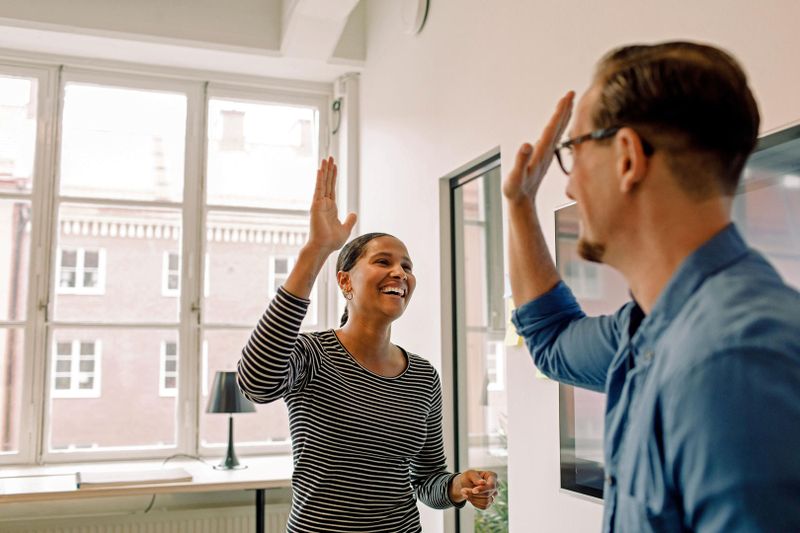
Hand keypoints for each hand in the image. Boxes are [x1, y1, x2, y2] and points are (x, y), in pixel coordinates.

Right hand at [307, 156, 356, 253]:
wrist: (323, 247)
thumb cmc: (331, 241)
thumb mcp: (345, 229)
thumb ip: (349, 220)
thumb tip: (354, 213)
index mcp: (330, 208)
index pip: (332, 188)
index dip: (333, 177)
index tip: (334, 166)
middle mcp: (324, 204)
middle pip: (328, 183)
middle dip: (329, 170)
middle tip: (330, 157)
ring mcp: (319, 204)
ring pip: (323, 183)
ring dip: (324, 171)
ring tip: (326, 159)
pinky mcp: (316, 206)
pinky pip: (318, 190)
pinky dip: (320, 180)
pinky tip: (321, 170)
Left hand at [450, 470, 497, 509]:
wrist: (465, 484)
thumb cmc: (469, 477)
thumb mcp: (470, 474)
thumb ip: (476, 477)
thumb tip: (483, 483)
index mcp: (492, 476)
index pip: (491, 485)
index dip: (482, 489)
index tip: (473, 491)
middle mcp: (496, 486)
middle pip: (487, 494)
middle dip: (474, 494)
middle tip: (463, 490)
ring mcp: (493, 495)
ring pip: (486, 501)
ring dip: (473, 499)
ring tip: (465, 493)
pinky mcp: (490, 502)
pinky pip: (484, 506)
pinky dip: (475, 503)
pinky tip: (470, 497)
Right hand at [503, 91, 574, 206]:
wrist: (523, 202)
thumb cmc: (516, 190)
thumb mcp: (515, 177)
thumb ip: (521, 161)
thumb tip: (527, 144)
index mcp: (541, 152)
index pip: (552, 128)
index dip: (559, 112)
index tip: (566, 97)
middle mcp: (546, 151)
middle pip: (558, 127)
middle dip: (564, 109)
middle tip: (571, 92)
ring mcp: (546, 153)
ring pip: (558, 131)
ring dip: (563, 116)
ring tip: (567, 102)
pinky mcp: (543, 156)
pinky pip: (554, 137)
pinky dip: (558, 126)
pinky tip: (558, 122)